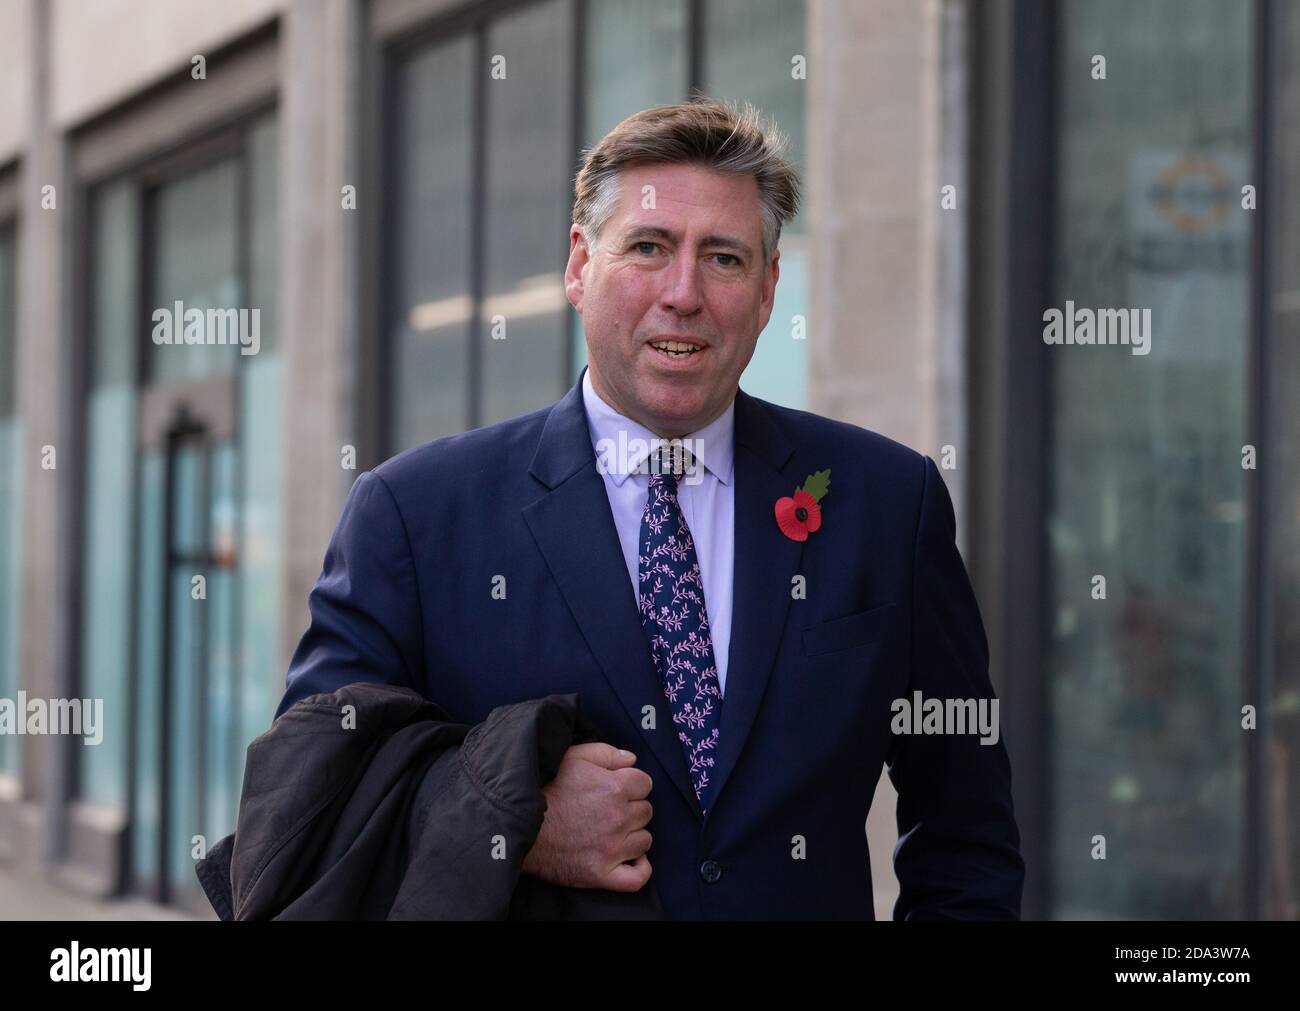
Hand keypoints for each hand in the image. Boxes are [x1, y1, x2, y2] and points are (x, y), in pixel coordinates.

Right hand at [521, 742, 653, 891]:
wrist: (518, 824)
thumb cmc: (545, 787)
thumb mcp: (573, 756)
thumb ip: (607, 753)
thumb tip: (632, 760)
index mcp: (615, 787)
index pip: (645, 784)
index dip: (631, 783)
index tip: (616, 787)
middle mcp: (618, 818)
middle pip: (646, 811)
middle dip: (631, 807)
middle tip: (608, 809)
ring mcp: (611, 849)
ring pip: (644, 841)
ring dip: (633, 835)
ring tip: (612, 831)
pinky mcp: (600, 874)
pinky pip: (637, 877)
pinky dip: (640, 869)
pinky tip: (630, 858)